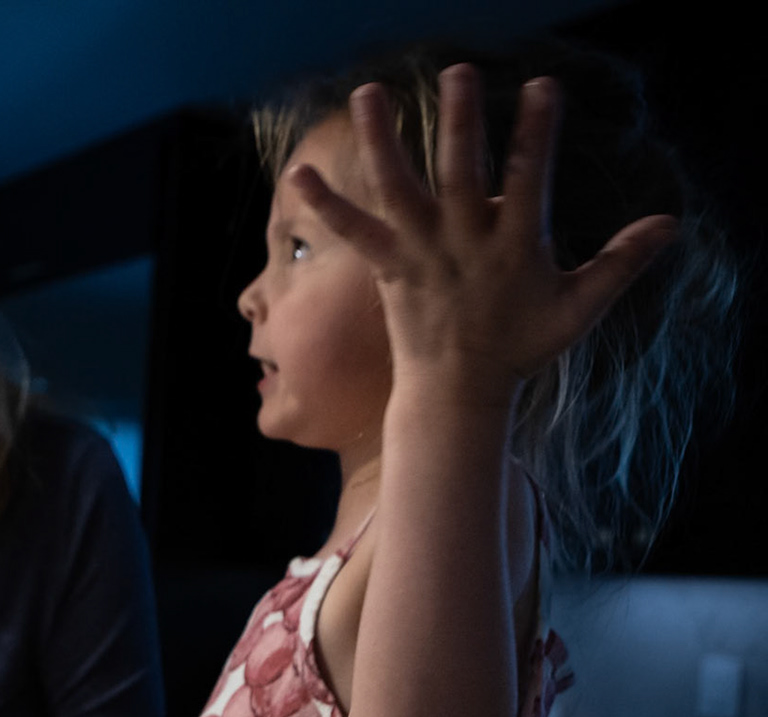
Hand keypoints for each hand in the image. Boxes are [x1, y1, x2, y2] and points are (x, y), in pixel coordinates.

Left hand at [291, 65, 676, 414]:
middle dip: (462, 121)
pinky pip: (353, 230)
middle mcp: (463, 243)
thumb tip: (670, 223)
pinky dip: (325, 204)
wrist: (458, 394)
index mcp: (515, 246)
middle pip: (462, 172)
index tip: (541, 87)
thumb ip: (621, 262)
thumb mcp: (579, 307)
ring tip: (366, 93)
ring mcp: (422, 254)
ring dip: (381, 140)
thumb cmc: (522, 348)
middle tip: (458, 71)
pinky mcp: (389, 268)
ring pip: (398, 189)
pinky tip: (297, 172)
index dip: (537, 132)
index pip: (532, 178)